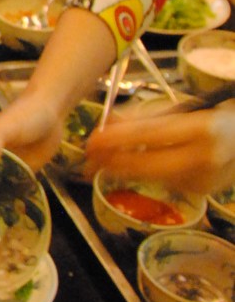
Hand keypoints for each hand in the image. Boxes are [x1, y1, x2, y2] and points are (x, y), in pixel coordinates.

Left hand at [84, 101, 234, 199]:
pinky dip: (149, 173)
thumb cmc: (211, 118)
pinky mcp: (201, 193)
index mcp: (202, 129)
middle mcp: (205, 158)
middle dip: (114, 164)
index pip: (151, 135)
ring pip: (152, 177)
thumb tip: (108, 125)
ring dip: (127, 169)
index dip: (118, 139)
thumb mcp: (180, 109)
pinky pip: (164, 183)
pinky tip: (147, 163)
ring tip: (107, 159)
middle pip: (147, 167)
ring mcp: (204, 180)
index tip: (93, 141)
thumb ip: (144, 118)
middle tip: (89, 159)